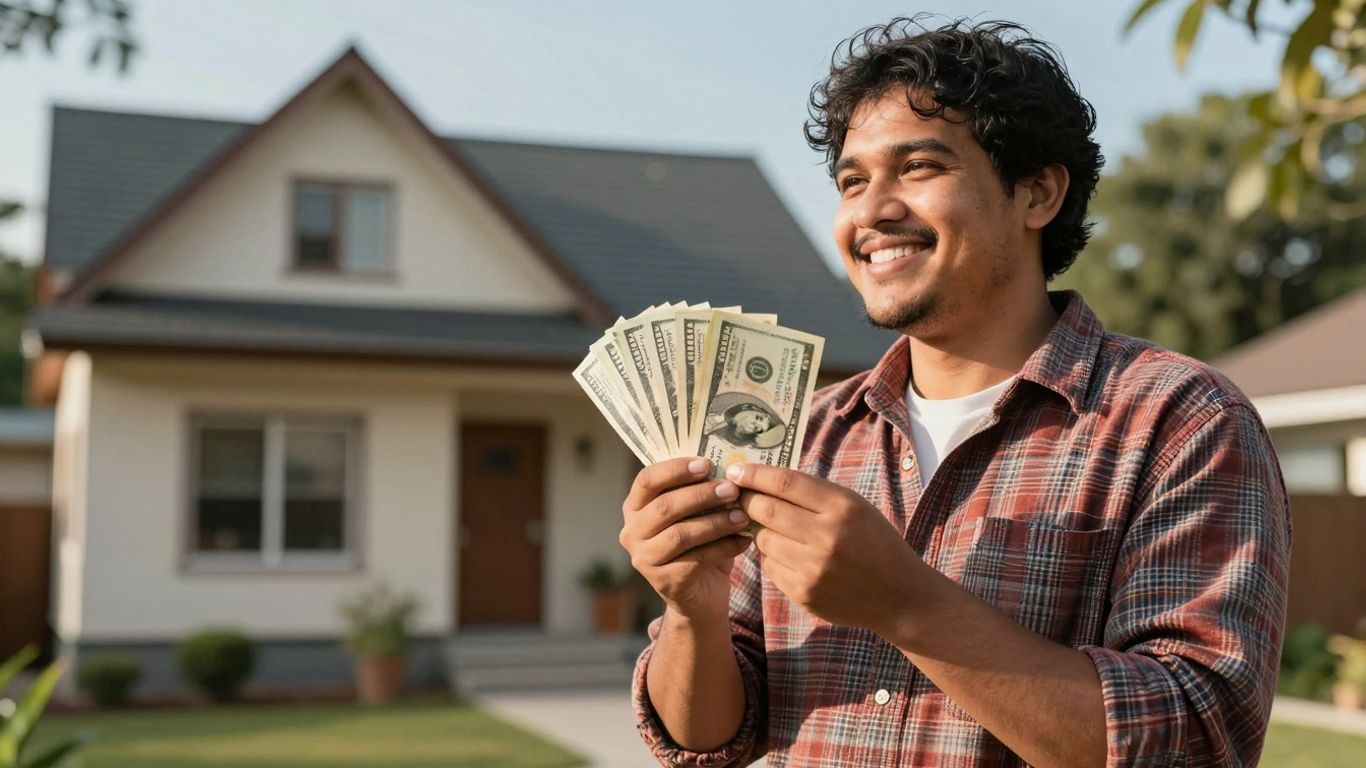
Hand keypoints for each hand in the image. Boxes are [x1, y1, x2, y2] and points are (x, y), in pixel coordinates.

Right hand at [620, 458, 753, 622]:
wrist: (700, 595)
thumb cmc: (698, 543)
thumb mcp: (696, 514)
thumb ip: (701, 491)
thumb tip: (729, 467)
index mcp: (635, 507)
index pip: (647, 479)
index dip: (675, 469)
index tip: (706, 464)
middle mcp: (632, 532)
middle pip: (665, 506)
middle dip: (701, 495)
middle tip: (732, 489)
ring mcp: (644, 559)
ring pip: (681, 534)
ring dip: (715, 522)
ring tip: (742, 516)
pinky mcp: (664, 581)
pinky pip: (696, 559)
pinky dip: (724, 548)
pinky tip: (744, 541)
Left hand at [729, 463, 924, 635]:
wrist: (900, 596)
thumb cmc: (875, 542)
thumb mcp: (855, 507)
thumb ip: (813, 494)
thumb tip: (763, 481)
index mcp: (842, 507)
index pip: (785, 483)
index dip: (754, 474)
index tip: (736, 470)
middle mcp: (826, 537)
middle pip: (766, 510)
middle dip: (747, 500)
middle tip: (740, 496)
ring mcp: (814, 568)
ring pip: (763, 540)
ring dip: (760, 530)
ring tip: (773, 528)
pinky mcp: (805, 593)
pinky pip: (770, 567)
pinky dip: (773, 557)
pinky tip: (790, 554)